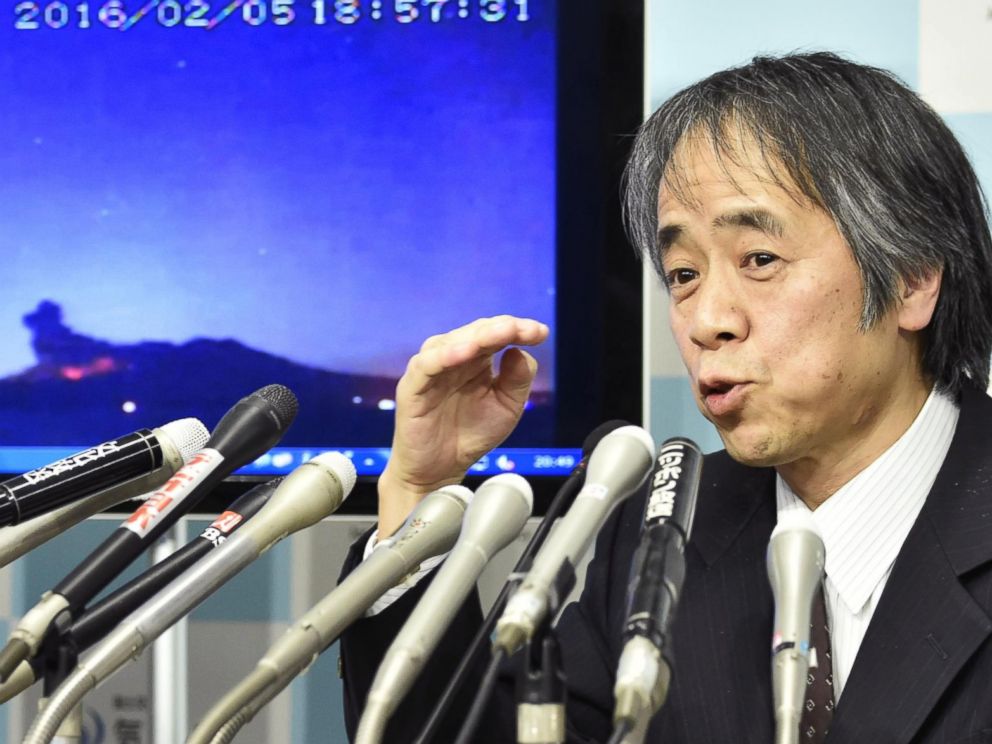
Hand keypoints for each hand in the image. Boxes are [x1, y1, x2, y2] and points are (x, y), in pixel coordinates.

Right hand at [377, 315, 548, 535]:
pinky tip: (465, 353)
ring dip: (477, 336)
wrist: (441, 470)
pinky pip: (427, 365)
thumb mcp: (507, 408)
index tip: (541, 333)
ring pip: (452, 342)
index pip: (497, 334)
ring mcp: (432, 370)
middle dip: (502, 328)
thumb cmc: (470, 435)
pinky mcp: (413, 386)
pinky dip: (445, 356)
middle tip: (523, 330)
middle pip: (477, 332)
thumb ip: (517, 381)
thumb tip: (520, 351)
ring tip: (501, 333)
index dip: (518, 330)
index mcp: (477, 360)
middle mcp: (454, 358)